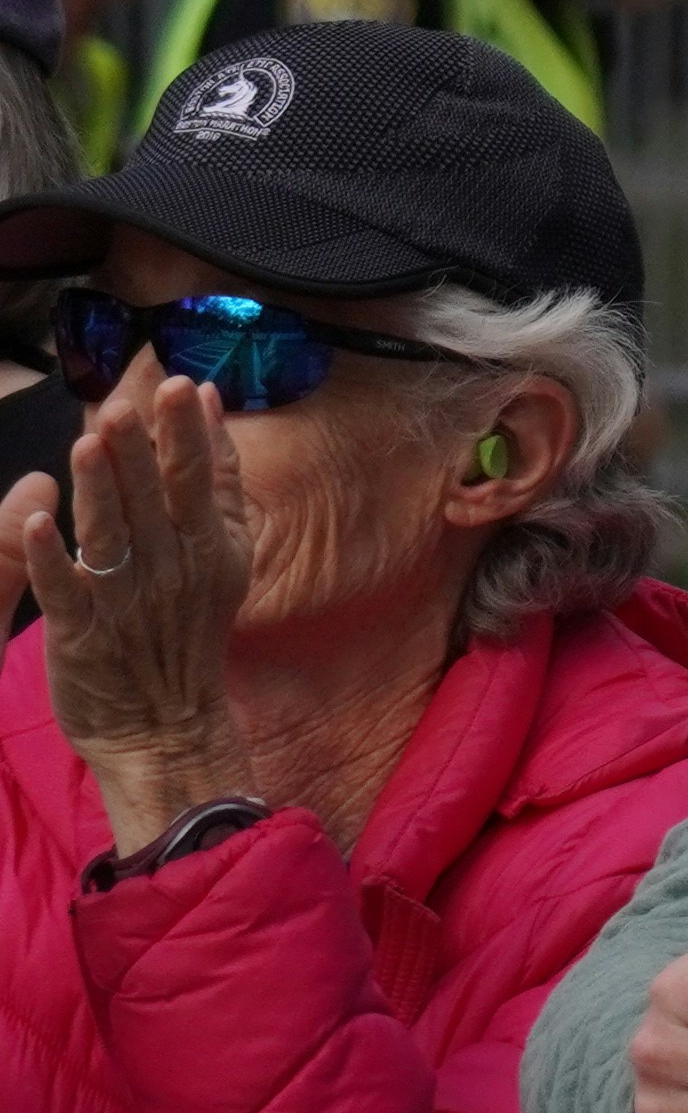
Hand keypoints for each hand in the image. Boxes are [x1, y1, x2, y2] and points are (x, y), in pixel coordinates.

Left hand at [4, 371, 254, 846]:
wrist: (168, 726)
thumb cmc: (187, 633)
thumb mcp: (223, 555)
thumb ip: (218, 481)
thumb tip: (211, 403)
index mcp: (206, 547)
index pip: (200, 480)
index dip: (190, 435)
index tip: (182, 386)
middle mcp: (170, 570)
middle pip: (154, 501)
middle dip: (142, 451)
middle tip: (130, 404)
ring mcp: (125, 603)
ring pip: (110, 537)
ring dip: (100, 492)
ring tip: (90, 443)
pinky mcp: (83, 637)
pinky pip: (63, 593)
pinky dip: (50, 559)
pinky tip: (38, 524)